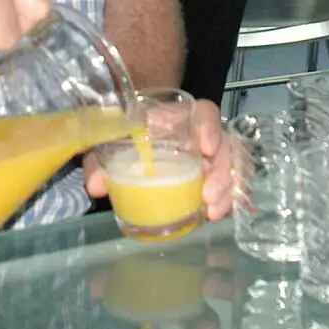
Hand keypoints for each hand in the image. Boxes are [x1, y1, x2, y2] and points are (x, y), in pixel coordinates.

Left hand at [83, 97, 232, 222]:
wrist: (138, 139)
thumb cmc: (128, 135)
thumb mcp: (111, 142)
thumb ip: (101, 159)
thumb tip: (96, 186)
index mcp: (180, 118)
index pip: (205, 113)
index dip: (209, 127)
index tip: (206, 148)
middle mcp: (202, 136)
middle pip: (225, 146)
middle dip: (222, 172)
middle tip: (208, 195)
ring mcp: (212, 158)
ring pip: (232, 168)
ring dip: (227, 191)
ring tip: (213, 213)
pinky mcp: (214, 178)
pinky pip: (232, 187)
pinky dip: (231, 201)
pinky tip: (222, 215)